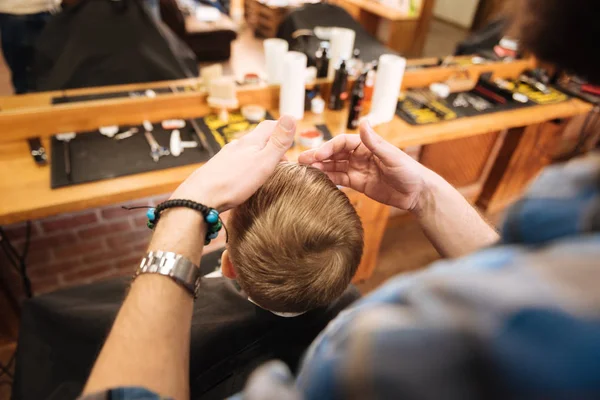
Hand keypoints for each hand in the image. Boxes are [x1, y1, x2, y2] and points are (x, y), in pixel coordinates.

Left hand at [171, 116, 295, 210]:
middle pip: (258, 138)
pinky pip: (237, 163)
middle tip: (284, 159)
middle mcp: (237, 146)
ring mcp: (226, 157)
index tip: (292, 138)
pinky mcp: (219, 169)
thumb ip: (278, 142)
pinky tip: (246, 178)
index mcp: (250, 141)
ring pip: (247, 151)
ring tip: (268, 170)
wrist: (200, 197)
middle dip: (272, 145)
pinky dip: (247, 166)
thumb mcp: (263, 161)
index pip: (269, 125)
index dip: (282, 129)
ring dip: (259, 156)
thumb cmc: (233, 182)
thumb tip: (291, 117)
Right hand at [298, 120, 428, 211]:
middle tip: (301, 161)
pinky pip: (339, 179)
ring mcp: (357, 169)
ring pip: (334, 166)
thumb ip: (375, 142)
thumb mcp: (392, 156)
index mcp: (366, 145)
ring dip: (319, 168)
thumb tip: (364, 121)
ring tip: (303, 171)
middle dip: (318, 156)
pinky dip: (328, 179)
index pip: (342, 142)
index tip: (318, 155)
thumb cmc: (409, 171)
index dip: (329, 147)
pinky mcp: (358, 183)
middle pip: (334, 153)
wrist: (417, 193)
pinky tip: (316, 181)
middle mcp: (359, 155)